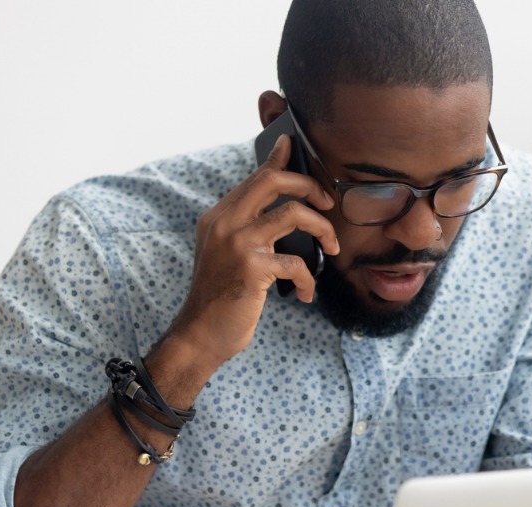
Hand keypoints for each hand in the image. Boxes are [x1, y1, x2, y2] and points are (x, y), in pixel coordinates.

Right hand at [165, 134, 340, 369]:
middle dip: (310, 186)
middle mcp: (225, 223)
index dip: (279, 159)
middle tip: (328, 205)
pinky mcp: (252, 268)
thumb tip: (280, 207)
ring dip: (322, 229)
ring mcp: (237, 243)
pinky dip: (308, 279)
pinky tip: (307, 294)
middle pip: (273, 181)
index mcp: (219, 217)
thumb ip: (247, 229)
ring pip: (293, 213)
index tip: (292, 145)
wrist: (200, 335)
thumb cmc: (221, 297)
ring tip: (332, 248)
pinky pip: (297, 262)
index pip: (255, 177)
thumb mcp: (228, 255)